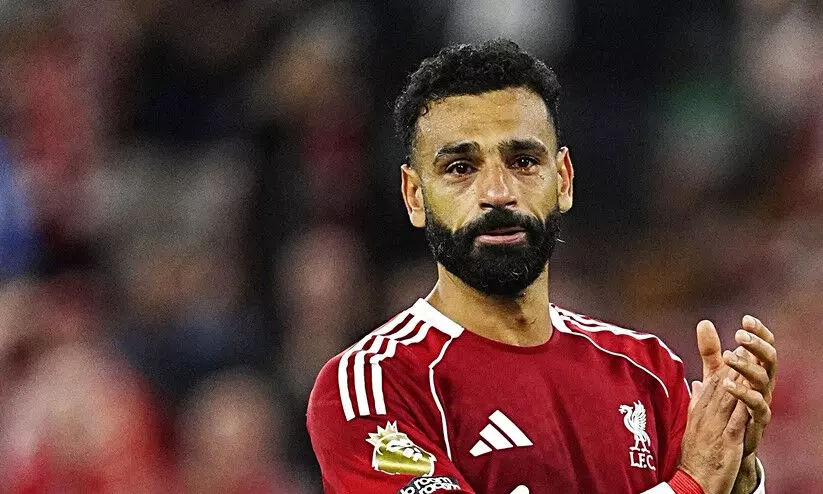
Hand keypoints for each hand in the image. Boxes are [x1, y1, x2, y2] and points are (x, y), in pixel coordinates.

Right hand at [678, 321, 747, 493]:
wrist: (692, 482)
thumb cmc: (694, 456)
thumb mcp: (693, 425)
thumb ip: (697, 403)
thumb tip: (697, 384)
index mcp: (699, 411)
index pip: (713, 382)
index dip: (725, 363)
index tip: (737, 346)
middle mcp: (705, 415)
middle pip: (721, 384)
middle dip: (734, 363)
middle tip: (746, 342)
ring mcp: (715, 427)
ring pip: (728, 397)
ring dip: (740, 376)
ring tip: (750, 359)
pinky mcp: (725, 441)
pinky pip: (736, 419)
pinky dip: (742, 403)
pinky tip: (751, 391)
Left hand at [722, 315, 775, 458]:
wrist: (730, 443)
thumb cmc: (727, 405)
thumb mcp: (715, 375)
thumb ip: (711, 352)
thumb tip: (704, 322)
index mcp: (756, 371)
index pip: (764, 347)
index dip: (759, 333)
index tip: (746, 319)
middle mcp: (764, 384)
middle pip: (770, 360)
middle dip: (757, 345)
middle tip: (739, 334)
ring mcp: (763, 402)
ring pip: (764, 380)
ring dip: (746, 367)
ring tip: (728, 356)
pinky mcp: (757, 421)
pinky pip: (756, 405)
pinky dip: (743, 394)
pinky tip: (727, 384)